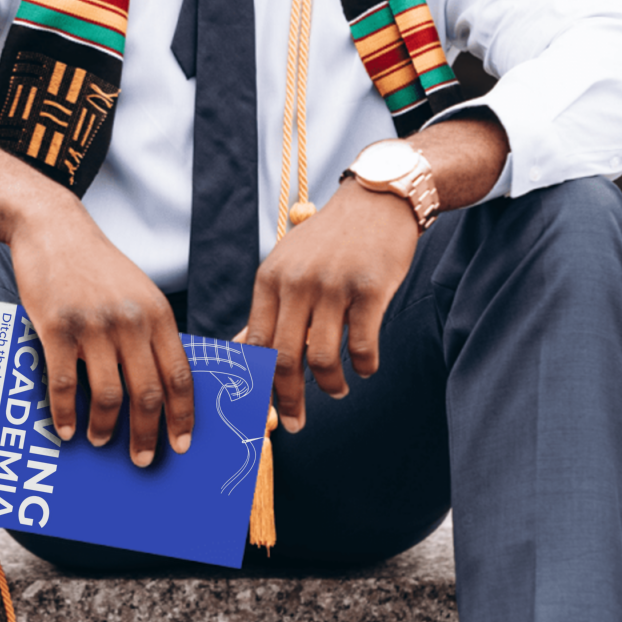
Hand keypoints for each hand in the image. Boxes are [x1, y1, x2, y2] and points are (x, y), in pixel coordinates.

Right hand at [0, 134, 194, 466]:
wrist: (53, 230)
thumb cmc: (96, 267)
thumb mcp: (137, 293)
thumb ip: (149, 334)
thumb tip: (157, 388)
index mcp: (158, 315)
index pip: (180, 375)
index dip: (183, 415)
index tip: (183, 444)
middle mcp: (131, 322)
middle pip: (148, 393)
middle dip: (148, 434)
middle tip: (144, 459)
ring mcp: (94, 326)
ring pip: (109, 394)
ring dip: (107, 427)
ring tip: (102, 442)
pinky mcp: (58, 328)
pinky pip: (65, 384)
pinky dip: (66, 414)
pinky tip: (66, 429)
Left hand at [244, 115, 509, 430]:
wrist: (377, 199)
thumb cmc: (330, 240)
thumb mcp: (288, 265)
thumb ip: (268, 309)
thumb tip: (243, 352)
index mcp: (270, 278)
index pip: (255, 343)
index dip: (257, 383)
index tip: (262, 410)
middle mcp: (297, 282)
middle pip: (284, 358)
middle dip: (288, 399)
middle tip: (296, 422)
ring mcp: (333, 285)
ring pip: (323, 358)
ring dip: (331, 386)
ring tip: (338, 390)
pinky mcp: (370, 289)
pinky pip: (362, 345)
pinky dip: (365, 366)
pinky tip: (366, 367)